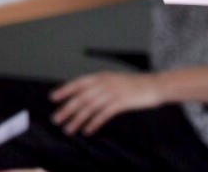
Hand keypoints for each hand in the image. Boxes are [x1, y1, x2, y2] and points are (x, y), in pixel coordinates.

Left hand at [49, 71, 168, 135]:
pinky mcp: (121, 102)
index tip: (53, 98)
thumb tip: (84, 94)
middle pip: (81, 97)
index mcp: (101, 76)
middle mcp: (105, 83)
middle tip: (56, 119)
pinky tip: (87, 131)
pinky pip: (104, 114)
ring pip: (90, 107)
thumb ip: (100, 85)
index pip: (78, 83)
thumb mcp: (114, 80)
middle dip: (67, 108)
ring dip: (77, 119)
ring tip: (69, 129)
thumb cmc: (134, 85)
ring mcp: (113, 92)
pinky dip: (94, 123)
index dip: (65, 90)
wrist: (154, 85)